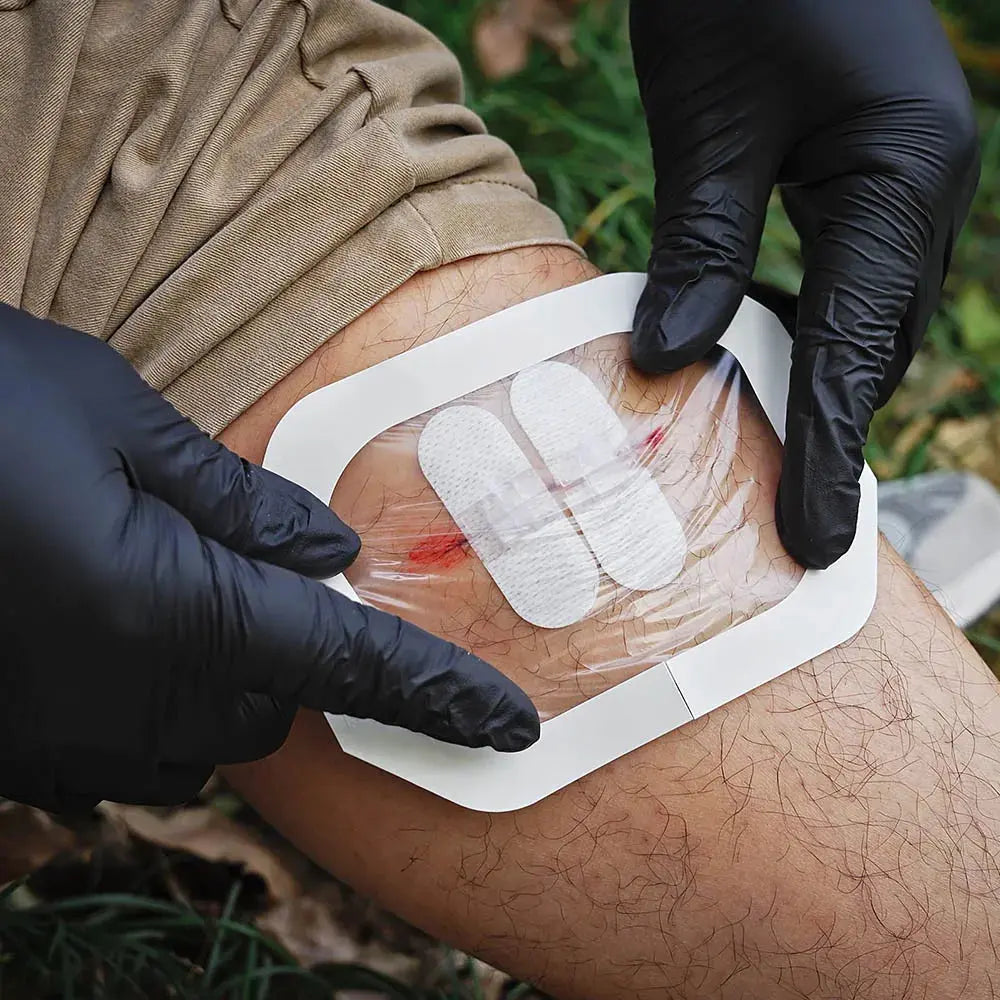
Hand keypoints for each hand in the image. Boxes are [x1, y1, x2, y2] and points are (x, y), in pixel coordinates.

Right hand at [0, 305, 538, 811]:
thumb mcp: (112, 414)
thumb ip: (237, 500)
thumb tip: (331, 556)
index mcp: (162, 604)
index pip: (347, 667)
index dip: (440, 697)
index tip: (514, 728)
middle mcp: (113, 691)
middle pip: (273, 705)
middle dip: (298, 653)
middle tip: (275, 572)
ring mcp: (47, 733)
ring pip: (199, 733)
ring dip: (226, 674)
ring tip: (181, 584)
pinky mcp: (2, 743)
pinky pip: (118, 748)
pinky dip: (153, 695)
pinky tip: (116, 623)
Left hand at [629, 0, 979, 567]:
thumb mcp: (711, 125)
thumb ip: (703, 246)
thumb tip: (666, 361)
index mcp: (897, 178)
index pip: (852, 350)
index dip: (827, 453)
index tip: (811, 541)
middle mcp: (919, 189)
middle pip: (874, 345)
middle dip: (833, 433)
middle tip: (793, 525)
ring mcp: (905, 178)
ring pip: (867, 317)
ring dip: (820, 386)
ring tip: (775, 463)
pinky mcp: (872, 169)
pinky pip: (848, 276)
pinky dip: (806, 328)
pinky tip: (756, 353)